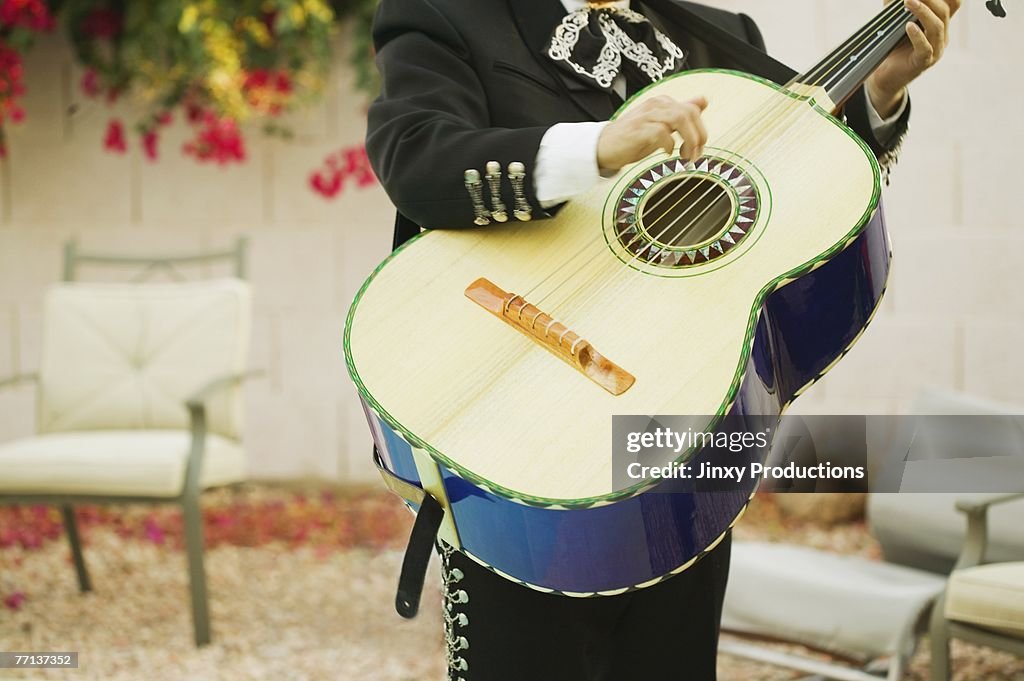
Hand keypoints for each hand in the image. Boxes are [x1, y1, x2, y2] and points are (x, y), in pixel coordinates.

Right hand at [597, 95, 708, 171]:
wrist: (603, 147)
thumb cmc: (632, 139)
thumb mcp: (661, 125)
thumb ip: (681, 113)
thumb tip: (703, 101)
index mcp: (662, 103)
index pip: (693, 110)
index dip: (701, 130)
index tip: (699, 148)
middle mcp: (655, 105)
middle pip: (689, 113)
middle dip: (698, 136)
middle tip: (695, 155)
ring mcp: (647, 116)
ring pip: (679, 119)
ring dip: (688, 140)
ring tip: (684, 156)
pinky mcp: (639, 129)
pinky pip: (662, 133)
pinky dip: (669, 145)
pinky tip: (666, 154)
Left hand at [867, 0, 959, 116]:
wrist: (886, 76)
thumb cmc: (894, 48)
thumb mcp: (898, 23)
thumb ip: (899, 7)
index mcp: (940, 24)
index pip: (953, 4)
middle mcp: (941, 36)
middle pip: (945, 12)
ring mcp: (935, 50)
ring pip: (937, 27)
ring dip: (923, 12)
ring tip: (908, 1)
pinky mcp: (923, 63)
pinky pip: (925, 48)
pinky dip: (917, 35)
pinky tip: (908, 26)